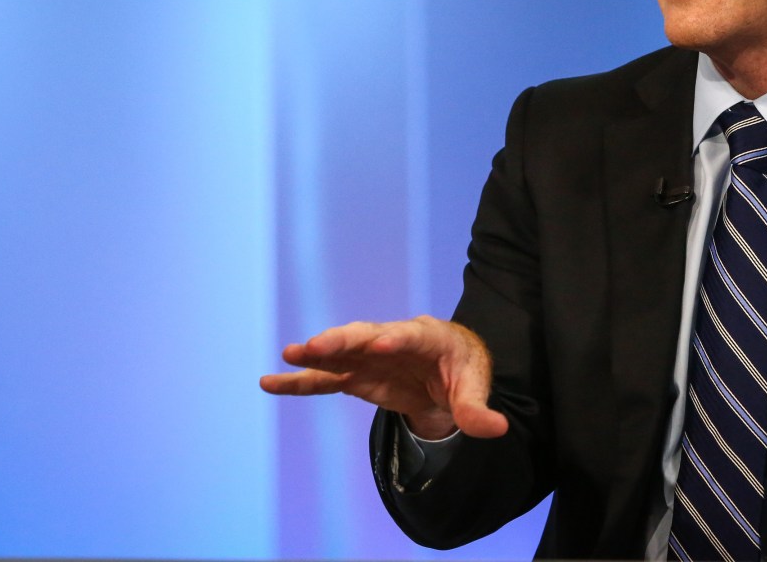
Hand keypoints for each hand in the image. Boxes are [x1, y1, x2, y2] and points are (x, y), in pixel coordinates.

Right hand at [259, 315, 508, 439]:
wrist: (445, 372)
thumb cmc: (461, 371)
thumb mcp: (474, 389)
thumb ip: (477, 409)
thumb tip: (495, 429)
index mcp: (428, 337)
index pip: (412, 336)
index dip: (397, 339)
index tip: (382, 343)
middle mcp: (392, 340)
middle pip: (366, 336)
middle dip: (344, 340)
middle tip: (320, 345)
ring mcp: (369, 357)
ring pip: (340, 353)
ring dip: (316, 354)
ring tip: (290, 354)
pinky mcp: (356, 376)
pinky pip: (325, 379)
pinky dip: (300, 381)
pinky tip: (271, 382)